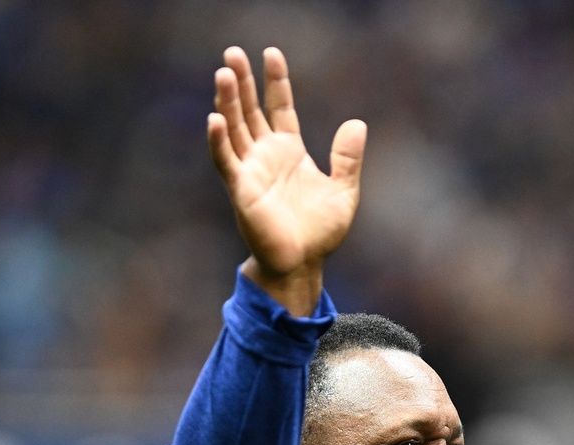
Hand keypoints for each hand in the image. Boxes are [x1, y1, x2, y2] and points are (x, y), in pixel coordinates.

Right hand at [207, 46, 365, 315]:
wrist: (303, 264)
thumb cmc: (320, 233)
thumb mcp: (344, 191)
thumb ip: (348, 158)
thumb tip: (357, 123)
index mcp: (289, 150)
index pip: (279, 106)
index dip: (275, 81)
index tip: (271, 53)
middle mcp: (266, 155)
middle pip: (250, 110)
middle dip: (242, 82)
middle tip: (232, 52)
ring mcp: (251, 171)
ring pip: (235, 129)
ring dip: (228, 102)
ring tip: (223, 73)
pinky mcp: (241, 190)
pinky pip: (226, 161)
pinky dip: (219, 141)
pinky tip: (216, 118)